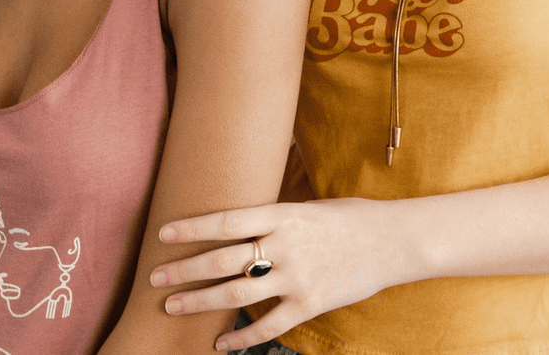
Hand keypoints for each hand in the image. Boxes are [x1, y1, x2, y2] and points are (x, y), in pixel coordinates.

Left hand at [150, 199, 409, 350]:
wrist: (394, 241)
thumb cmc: (349, 218)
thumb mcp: (308, 206)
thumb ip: (273, 217)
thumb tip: (234, 222)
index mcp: (284, 214)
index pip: (226, 220)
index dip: (192, 228)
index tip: (162, 234)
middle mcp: (287, 246)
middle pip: (222, 261)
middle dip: (183, 271)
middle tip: (154, 278)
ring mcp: (298, 277)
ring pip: (236, 294)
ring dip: (199, 302)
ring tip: (172, 307)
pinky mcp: (311, 304)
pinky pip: (267, 326)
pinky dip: (240, 338)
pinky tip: (218, 343)